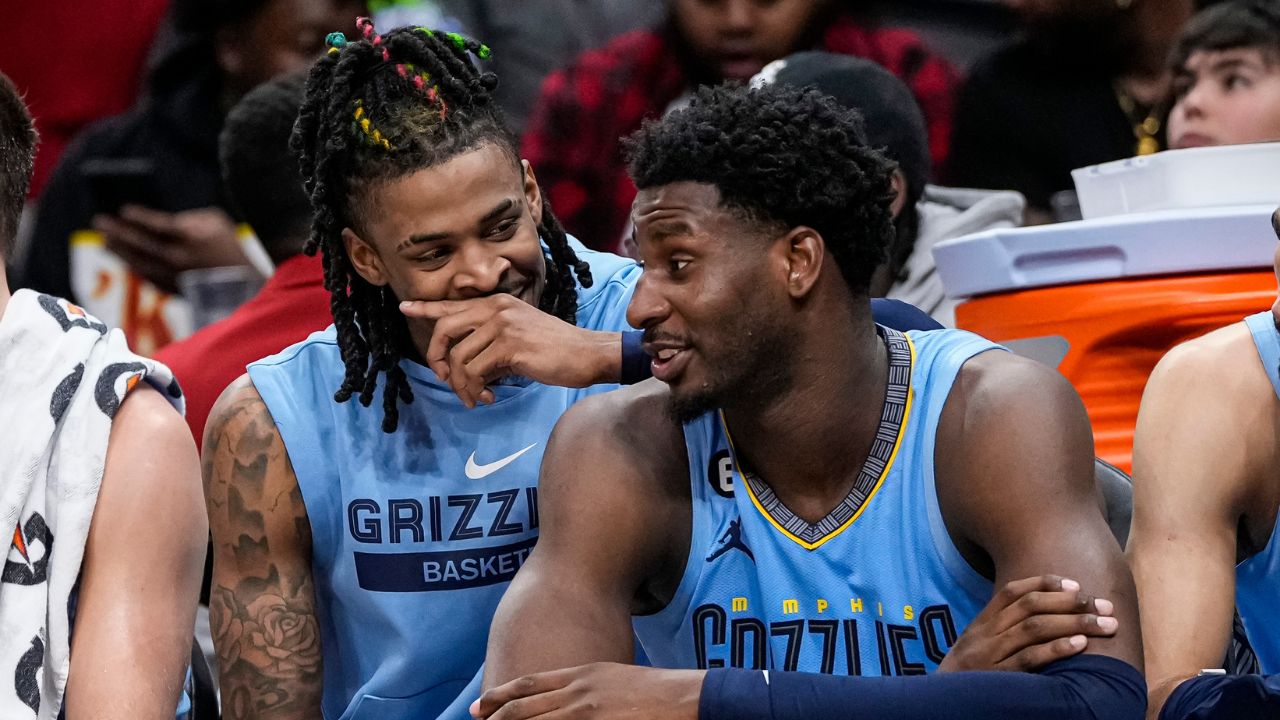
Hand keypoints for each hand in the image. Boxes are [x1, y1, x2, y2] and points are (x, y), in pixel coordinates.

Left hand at [93, 205, 251, 292]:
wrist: (242, 283)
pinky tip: (124, 258)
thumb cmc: (228, 246)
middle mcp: (178, 257)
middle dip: (118, 231)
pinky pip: (146, 275)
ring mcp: (173, 275)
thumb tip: (162, 221)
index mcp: (190, 237)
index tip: (123, 210)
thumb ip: (188, 218)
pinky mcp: (172, 288)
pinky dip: (133, 265)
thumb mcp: (215, 222)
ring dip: (119, 250)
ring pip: (138, 262)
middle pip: (140, 243)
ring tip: (105, 240)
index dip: (138, 217)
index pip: (157, 224)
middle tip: (99, 222)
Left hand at [401, 295, 620, 407]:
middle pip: (445, 329)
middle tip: (444, 379)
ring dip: (462, 385)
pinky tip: (490, 397)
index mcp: (497, 304)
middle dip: (437, 358)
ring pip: (458, 358)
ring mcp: (502, 325)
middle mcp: (496, 309)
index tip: (405, 307)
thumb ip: (490, 342)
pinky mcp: (509, 346)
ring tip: (477, 397)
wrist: (587, 353)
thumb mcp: (518, 338)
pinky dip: (476, 390)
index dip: (427, 308)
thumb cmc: (555, 350)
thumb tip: (465, 366)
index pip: (454, 304)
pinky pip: (474, 372)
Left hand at [472, 663, 702, 719]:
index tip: (481, 704)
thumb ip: (586, 688)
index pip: (530, 683)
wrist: (684, 696)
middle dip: (495, 715)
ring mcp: (586, 711)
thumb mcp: (613, 679)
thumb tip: (565, 701)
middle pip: (525, 705)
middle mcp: (578, 690)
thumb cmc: (654, 691)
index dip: (501, 694)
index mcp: (582, 674)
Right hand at [938, 575, 1118, 671]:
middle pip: (1030, 606)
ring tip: (1103, 624)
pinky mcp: (996, 678)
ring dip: (1074, 623)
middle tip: (1103, 605)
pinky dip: (1056, 649)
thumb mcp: (976, 649)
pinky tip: (1079, 645)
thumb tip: (1042, 619)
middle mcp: (984, 635)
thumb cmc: (966, 680)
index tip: (1076, 585)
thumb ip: (1000, 634)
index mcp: (980, 624)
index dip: (1045, 583)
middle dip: (1071, 603)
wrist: (938, 706)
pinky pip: (1028, 659)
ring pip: (1033, 628)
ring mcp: (988, 655)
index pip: (1013, 592)